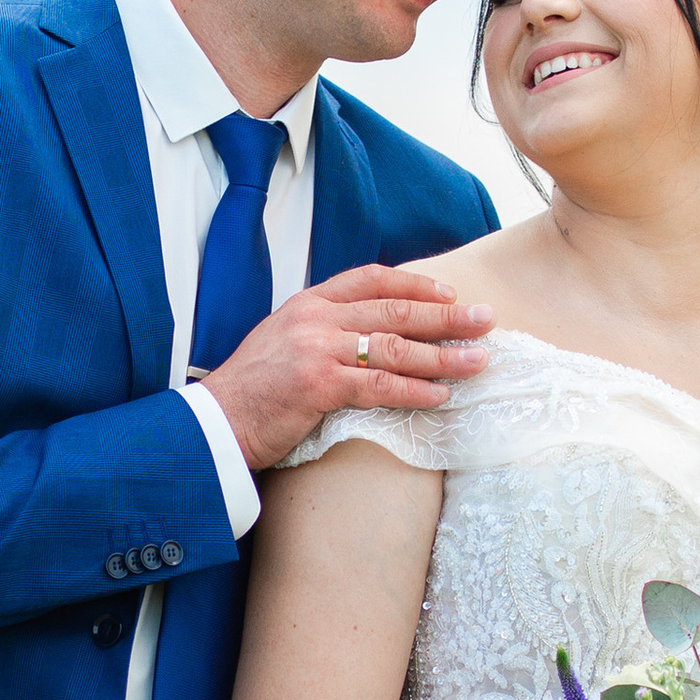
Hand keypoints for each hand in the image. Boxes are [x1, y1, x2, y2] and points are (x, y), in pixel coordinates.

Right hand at [198, 264, 492, 469]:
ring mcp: (317, 349)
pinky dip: (414, 391)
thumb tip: (368, 336)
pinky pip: (378, 386)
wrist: (214, 420)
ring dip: (442, 355)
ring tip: (477, 360)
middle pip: (395, 310)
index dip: (415, 284)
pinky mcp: (318, 385)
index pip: (371, 279)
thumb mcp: (283, 340)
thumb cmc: (251, 389)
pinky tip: (440, 396)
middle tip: (485, 320)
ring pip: (394, 347)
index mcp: (308, 303)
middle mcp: (316, 319)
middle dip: (446, 315)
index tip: (449, 292)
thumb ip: (322, 331)